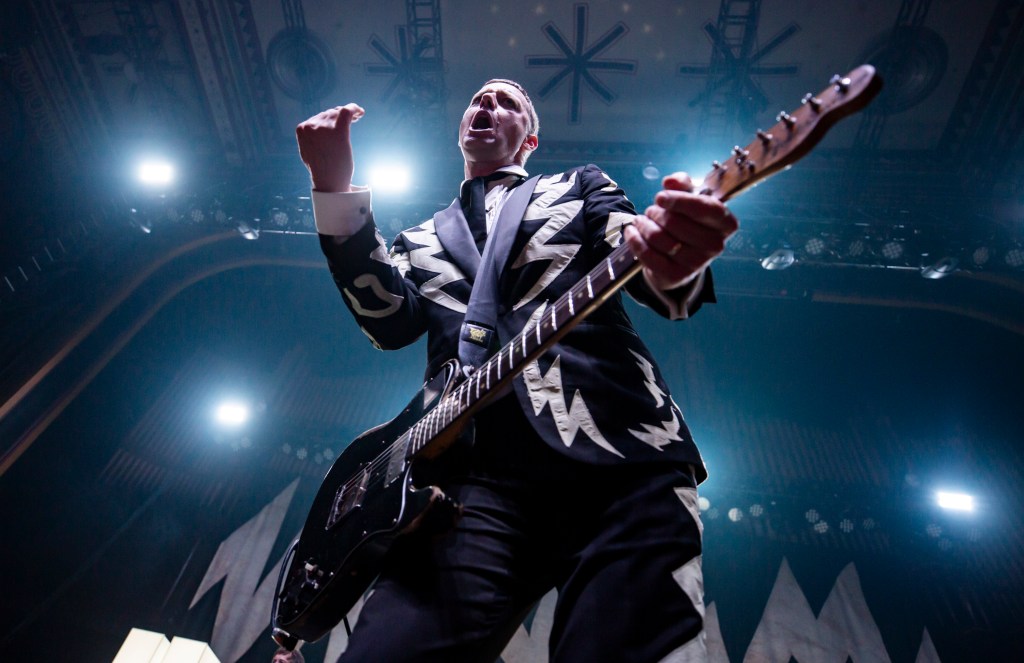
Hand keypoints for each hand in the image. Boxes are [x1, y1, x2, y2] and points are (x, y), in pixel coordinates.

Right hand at [295, 103, 364, 191]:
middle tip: (353, 118)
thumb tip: (317, 125)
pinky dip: (354, 108)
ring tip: (357, 117)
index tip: (340, 118)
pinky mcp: (338, 130)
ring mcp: (324, 127)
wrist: (329, 181)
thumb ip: (311, 137)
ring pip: (338, 112)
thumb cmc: (322, 169)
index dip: (331, 116)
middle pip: (329, 113)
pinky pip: (347, 111)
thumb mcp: (309, 150)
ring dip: (348, 114)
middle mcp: (311, 126)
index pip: (318, 116)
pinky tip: (360, 111)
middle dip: (339, 115)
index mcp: (302, 129)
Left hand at [624, 172, 737, 290]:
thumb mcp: (688, 197)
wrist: (679, 257)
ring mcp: (697, 263)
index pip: (705, 209)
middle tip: (651, 211)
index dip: (680, 201)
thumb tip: (670, 182)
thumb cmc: (687, 221)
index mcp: (725, 223)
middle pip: (675, 223)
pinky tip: (632, 232)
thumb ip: (681, 184)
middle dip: (656, 213)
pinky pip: (648, 255)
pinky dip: (635, 240)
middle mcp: (715, 245)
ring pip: (659, 238)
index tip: (660, 197)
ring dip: (644, 225)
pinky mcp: (676, 276)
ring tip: (642, 220)